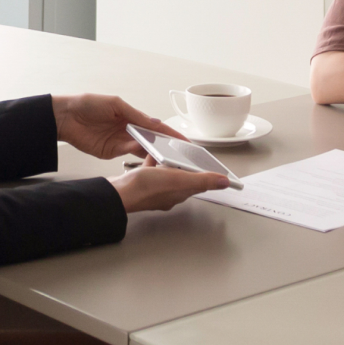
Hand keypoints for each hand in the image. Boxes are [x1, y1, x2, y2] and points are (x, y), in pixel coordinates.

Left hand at [51, 94, 185, 158]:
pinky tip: (144, 151)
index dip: (170, 132)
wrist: (65, 117)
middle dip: (165, 145)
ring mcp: (120, 142)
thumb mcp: (115, 104)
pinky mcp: (110, 152)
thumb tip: (154, 122)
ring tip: (166, 153)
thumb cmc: (87, 104)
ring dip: (152, 150)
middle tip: (180, 152)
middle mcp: (128, 130)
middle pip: (151, 139)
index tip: (184, 140)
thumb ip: (135, 115)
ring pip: (142, 148)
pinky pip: (127, 153)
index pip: (154, 126)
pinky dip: (137, 153)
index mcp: (131, 117)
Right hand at [109, 157, 229, 212]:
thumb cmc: (146, 187)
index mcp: (179, 193)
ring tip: (171, 150)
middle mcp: (167, 193)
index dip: (205, 174)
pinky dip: (153, 159)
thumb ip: (202, 180)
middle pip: (182, 177)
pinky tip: (152, 151)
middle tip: (191, 155)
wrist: (119, 192)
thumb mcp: (179, 179)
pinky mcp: (141, 182)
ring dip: (170, 162)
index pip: (197, 183)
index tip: (211, 167)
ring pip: (166, 173)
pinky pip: (151, 168)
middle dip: (187, 166)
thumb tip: (224, 183)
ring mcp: (153, 188)